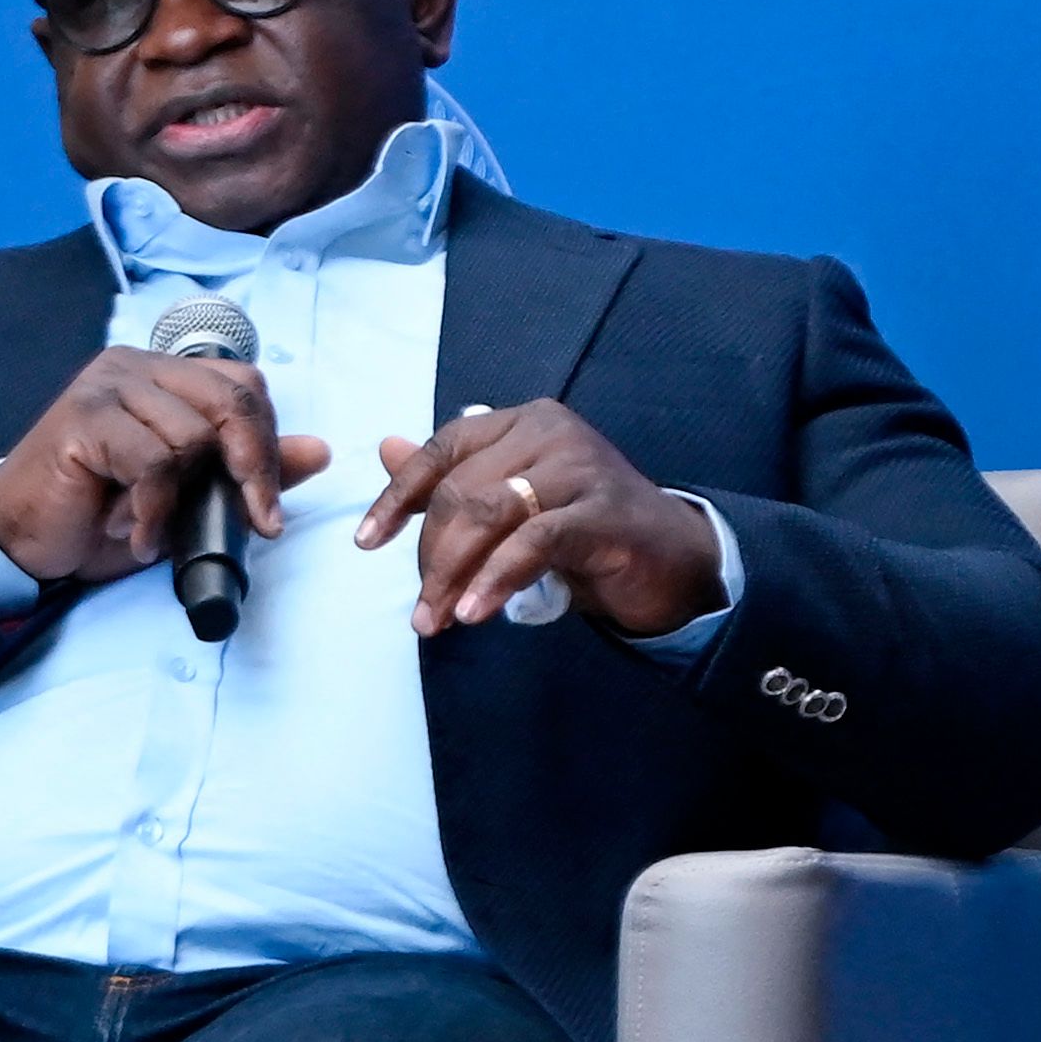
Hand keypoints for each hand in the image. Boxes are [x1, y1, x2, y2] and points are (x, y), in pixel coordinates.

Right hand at [0, 346, 331, 587]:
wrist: (22, 539)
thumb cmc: (99, 515)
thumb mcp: (186, 498)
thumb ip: (244, 470)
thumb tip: (319, 451)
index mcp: (162, 375)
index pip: (244, 386)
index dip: (267, 443)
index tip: (269, 509)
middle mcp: (134, 367)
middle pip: (230, 400)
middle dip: (252, 469)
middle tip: (255, 524)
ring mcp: (105, 387)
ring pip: (191, 435)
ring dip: (183, 501)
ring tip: (152, 531)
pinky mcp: (82, 420)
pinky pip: (152, 462)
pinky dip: (154, 511)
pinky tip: (135, 535)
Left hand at [354, 401, 724, 638]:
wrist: (673, 559)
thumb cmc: (587, 530)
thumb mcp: (513, 503)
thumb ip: (454, 478)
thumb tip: (384, 447)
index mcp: (523, 421)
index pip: (443, 449)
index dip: (398, 496)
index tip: (367, 542)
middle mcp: (550, 431)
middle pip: (461, 490)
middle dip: (430, 556)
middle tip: (423, 612)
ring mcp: (580, 467)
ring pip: (489, 514)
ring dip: (453, 574)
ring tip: (437, 620)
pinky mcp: (603, 512)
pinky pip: (533, 542)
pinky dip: (496, 579)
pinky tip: (477, 612)